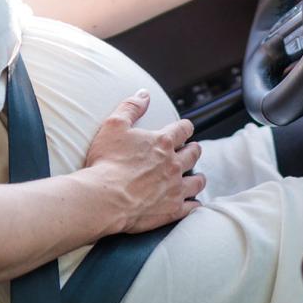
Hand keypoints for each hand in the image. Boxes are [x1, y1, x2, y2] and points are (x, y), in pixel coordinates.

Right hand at [84, 90, 204, 233]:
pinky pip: (192, 207)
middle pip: (194, 153)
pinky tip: (193, 203)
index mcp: (163, 142)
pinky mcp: (173, 209)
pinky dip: (194, 204)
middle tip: (192, 150)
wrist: (105, 198)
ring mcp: (175, 188)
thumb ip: (131, 107)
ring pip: (197, 181)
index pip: (183, 129)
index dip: (185, 127)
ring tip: (196, 177)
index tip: (185, 129)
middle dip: (193, 150)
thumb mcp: (114, 125)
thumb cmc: (107, 161)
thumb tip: (144, 94)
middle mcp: (174, 163)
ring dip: (198, 177)